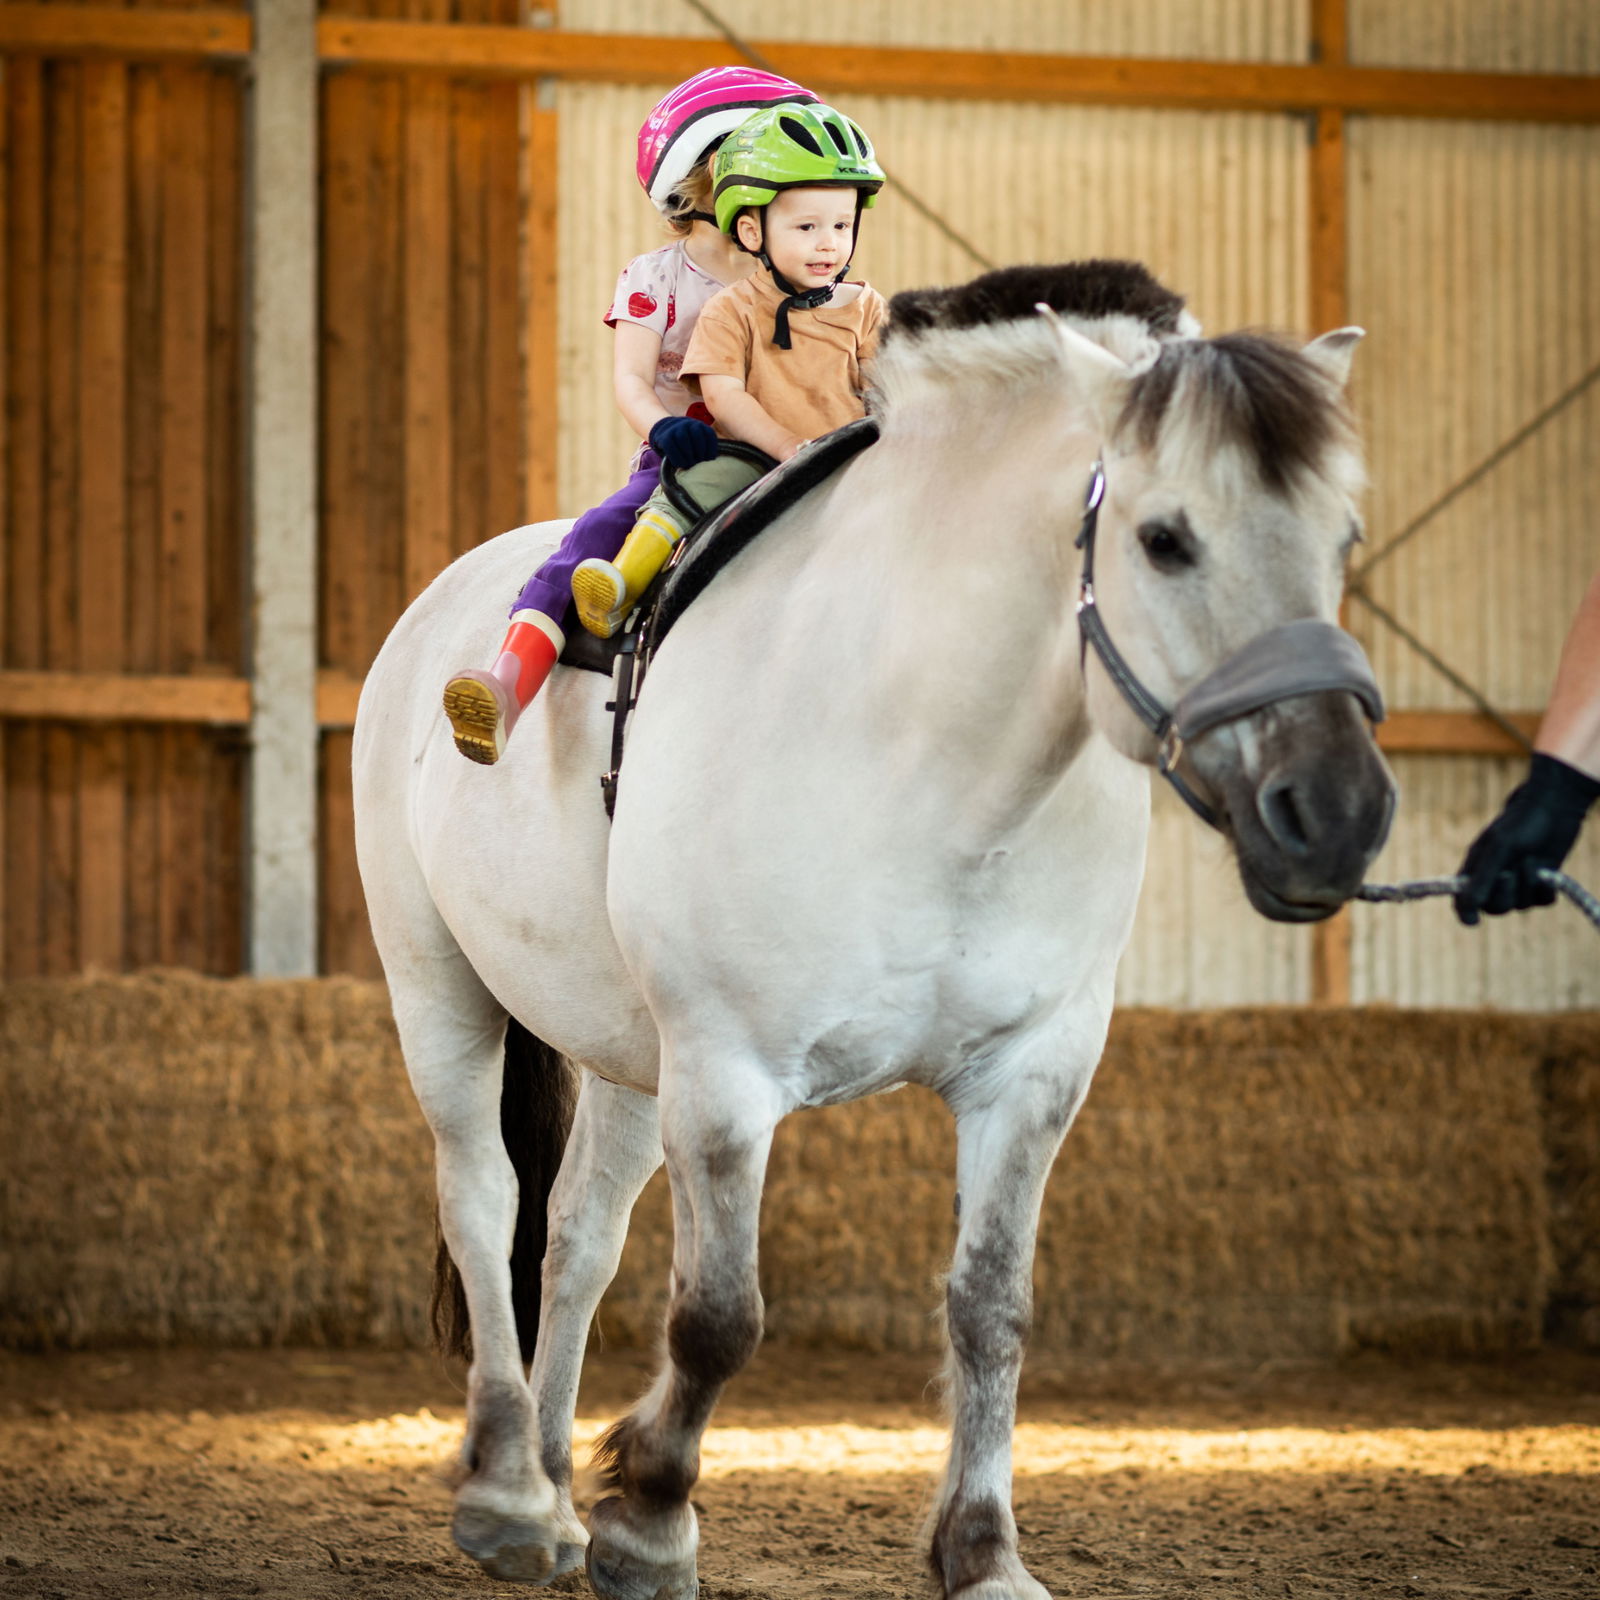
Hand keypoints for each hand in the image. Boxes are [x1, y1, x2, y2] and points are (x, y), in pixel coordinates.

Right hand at [648, 415, 719, 468]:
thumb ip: (704, 447)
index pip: (709, 434)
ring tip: (689, 464)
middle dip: (699, 452)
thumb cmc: (685, 442)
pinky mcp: (665, 436)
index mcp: (699, 425)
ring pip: (683, 439)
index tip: (709, 459)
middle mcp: (688, 423)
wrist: (664, 431)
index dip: (711, 449)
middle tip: (698, 463)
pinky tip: (679, 464)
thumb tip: (711, 463)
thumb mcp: (696, 440)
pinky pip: (670, 446)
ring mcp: (675, 428)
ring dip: (688, 455)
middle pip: (697, 436)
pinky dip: (676, 457)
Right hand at [1454, 752, 1599, 924]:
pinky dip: (1545, 889)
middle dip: (1504, 894)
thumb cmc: (1520, 823)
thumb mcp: (1498, 850)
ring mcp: (1520, 883)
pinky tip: (1547, 870)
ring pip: (1521, 906)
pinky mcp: (1542, 884)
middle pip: (1495, 908)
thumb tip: (1467, 908)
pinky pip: (1542, 902)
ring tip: (1532, 859)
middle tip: (1510, 872)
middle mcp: (1495, 880)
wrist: (1555, 808)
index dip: (1466, 912)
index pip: (1463, 900)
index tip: (1473, 922)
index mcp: (1476, 870)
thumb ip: (1482, 879)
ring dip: (1528, 885)